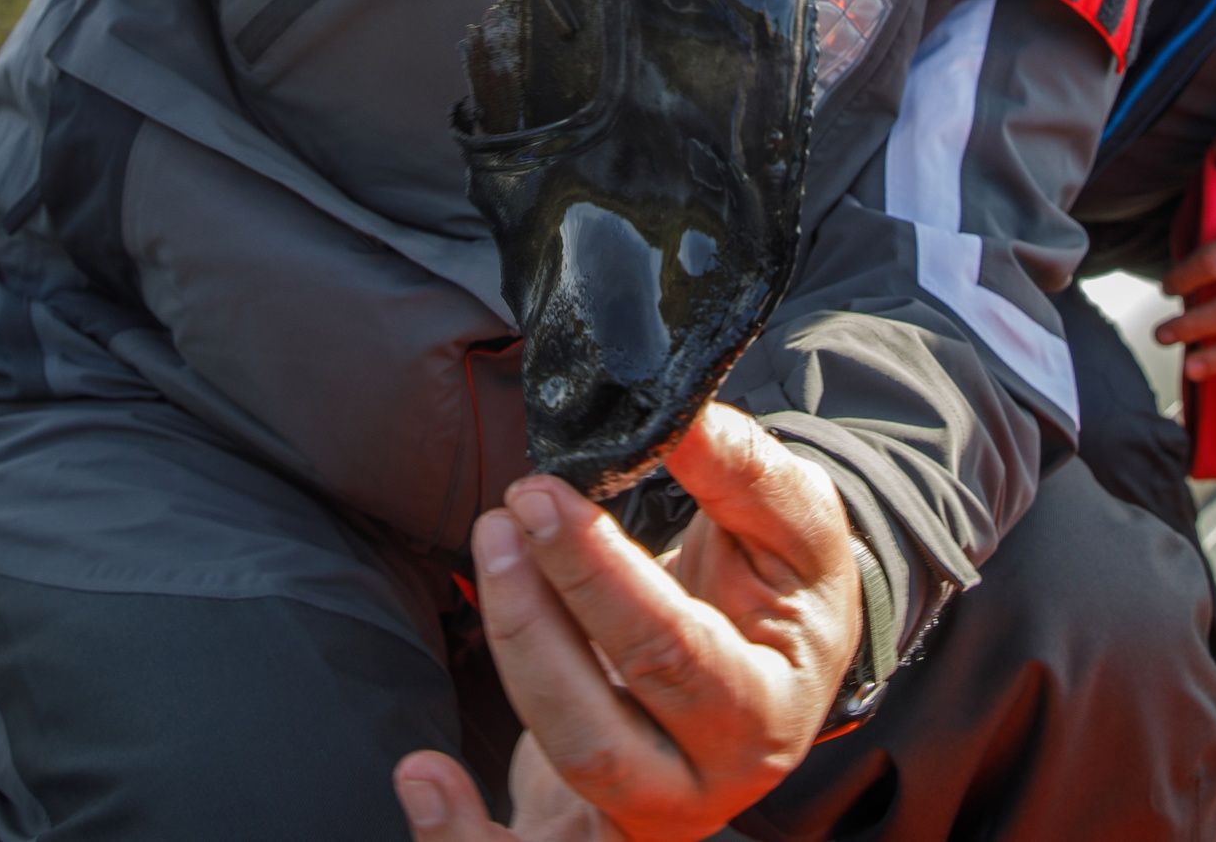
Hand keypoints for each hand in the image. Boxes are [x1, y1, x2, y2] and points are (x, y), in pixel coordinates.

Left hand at [392, 403, 862, 840]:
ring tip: (490, 554)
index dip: (595, 575)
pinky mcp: (595, 826)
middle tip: (502, 518)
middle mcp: (709, 778)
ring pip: (563, 764)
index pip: (670, 651)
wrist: (779, 668)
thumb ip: (742, 472)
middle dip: (536, 616)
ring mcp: (649, 809)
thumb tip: (679, 415)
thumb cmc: (783, 594)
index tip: (540, 495)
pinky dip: (461, 835)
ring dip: (512, 659)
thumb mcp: (795, 528)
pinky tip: (421, 775)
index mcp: (764, 706)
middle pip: (602, 727)